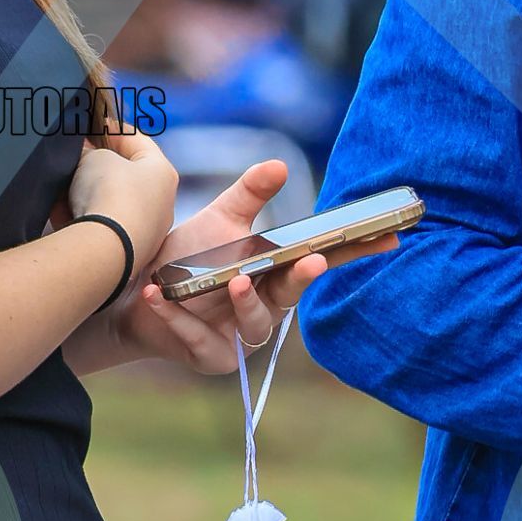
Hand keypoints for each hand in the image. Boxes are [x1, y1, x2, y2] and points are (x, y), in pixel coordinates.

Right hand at [65, 127, 177, 276]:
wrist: (106, 249)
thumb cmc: (110, 196)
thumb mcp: (92, 157)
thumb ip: (87, 150)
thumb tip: (81, 153)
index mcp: (162, 171)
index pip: (137, 140)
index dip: (111, 129)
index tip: (91, 125)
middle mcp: (161, 203)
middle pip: (124, 175)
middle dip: (96, 165)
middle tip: (74, 156)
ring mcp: (145, 230)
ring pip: (110, 203)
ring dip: (86, 194)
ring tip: (62, 186)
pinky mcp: (127, 252)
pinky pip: (101, 227)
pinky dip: (82, 219)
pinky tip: (61, 212)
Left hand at [108, 157, 398, 374]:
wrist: (132, 294)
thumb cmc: (184, 260)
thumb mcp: (219, 222)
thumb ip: (249, 196)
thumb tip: (280, 163)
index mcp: (274, 276)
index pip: (321, 261)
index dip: (354, 250)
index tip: (389, 235)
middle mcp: (265, 308)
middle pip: (292, 294)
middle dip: (303, 279)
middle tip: (312, 262)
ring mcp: (240, 337)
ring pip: (254, 322)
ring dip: (244, 302)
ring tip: (231, 280)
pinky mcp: (209, 357)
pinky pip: (199, 338)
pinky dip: (179, 316)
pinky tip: (157, 294)